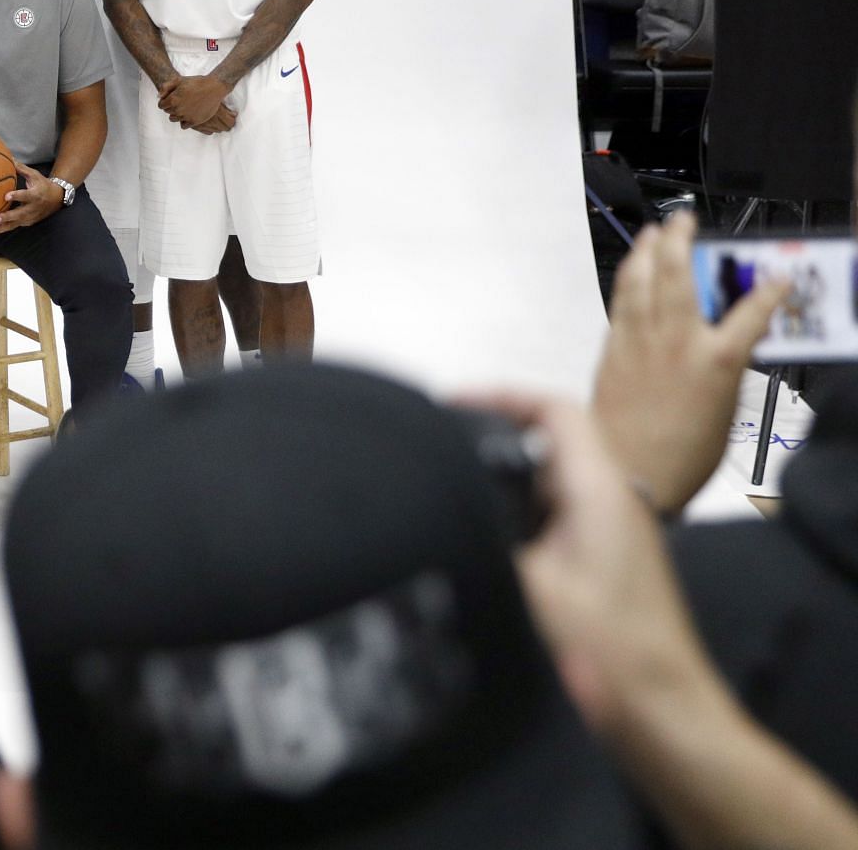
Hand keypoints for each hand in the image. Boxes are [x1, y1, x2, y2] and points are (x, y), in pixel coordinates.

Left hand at [0, 162, 62, 234]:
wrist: (56, 199)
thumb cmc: (43, 185)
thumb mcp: (35, 175)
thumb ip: (21, 168)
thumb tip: (9, 158)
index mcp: (36, 195)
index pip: (26, 196)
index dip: (17, 196)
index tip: (6, 196)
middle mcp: (33, 208)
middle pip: (20, 215)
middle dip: (7, 217)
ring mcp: (30, 218)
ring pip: (14, 225)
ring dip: (1, 229)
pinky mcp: (26, 223)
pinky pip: (13, 227)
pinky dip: (2, 230)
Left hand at [158, 73, 236, 131]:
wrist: (214, 87)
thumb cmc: (196, 82)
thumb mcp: (179, 79)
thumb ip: (165, 87)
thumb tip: (158, 97)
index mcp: (173, 100)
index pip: (161, 105)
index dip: (165, 101)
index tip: (172, 98)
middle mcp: (178, 110)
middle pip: (168, 112)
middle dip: (171, 107)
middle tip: (180, 101)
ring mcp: (186, 116)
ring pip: (174, 119)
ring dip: (176, 114)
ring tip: (184, 107)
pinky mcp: (194, 121)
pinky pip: (183, 126)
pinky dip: (184, 121)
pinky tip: (188, 114)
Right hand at [465, 391, 715, 738]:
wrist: (660, 710)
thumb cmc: (614, 655)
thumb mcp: (532, 585)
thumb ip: (489, 532)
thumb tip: (452, 502)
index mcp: (603, 492)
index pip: (556, 410)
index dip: (502, 395)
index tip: (455, 402)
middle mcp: (615, 501)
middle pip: (553, 440)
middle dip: (495, 436)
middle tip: (444, 444)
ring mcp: (614, 530)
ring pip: (553, 479)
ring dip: (507, 478)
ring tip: (457, 490)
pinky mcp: (608, 560)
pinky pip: (558, 514)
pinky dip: (520, 513)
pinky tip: (489, 539)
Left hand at [592, 213, 787, 512]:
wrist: (630, 475)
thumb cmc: (683, 454)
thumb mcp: (725, 408)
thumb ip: (726, 366)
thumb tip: (730, 340)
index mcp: (718, 361)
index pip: (753, 311)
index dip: (769, 290)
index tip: (778, 277)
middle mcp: (677, 341)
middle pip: (679, 273)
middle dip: (682, 239)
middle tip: (685, 220)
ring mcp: (640, 341)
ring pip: (641, 280)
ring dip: (647, 249)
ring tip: (654, 231)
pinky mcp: (613, 349)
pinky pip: (621, 302)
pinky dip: (628, 279)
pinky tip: (632, 270)